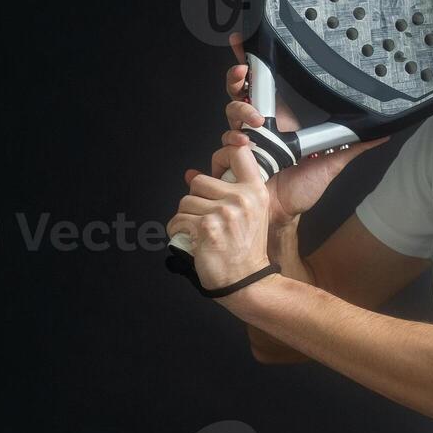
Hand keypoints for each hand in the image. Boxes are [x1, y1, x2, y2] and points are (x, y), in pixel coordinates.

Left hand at [167, 142, 272, 290]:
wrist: (247, 281)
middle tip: (204, 218)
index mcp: (255, 190)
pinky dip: (177, 229)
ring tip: (197, 231)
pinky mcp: (207, 227)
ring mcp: (225, 212)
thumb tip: (189, 173)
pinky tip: (189, 238)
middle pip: (199, 180)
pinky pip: (178, 219)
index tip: (215, 169)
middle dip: (195, 199)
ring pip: (186, 201)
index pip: (238, 151)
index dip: (222, 154)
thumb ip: (224, 190)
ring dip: (185, 217)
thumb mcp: (248, 214)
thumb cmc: (245, 250)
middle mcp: (242, 198)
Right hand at [210, 32, 386, 232]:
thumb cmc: (302, 188)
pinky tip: (243, 149)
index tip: (242, 42)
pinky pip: (222, 148)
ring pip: (229, 116)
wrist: (285, 216)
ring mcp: (241, 144)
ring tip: (255, 127)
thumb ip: (353, 145)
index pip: (260, 85)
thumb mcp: (332, 162)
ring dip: (240, 115)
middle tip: (245, 77)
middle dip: (237, 80)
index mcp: (277, 120)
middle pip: (238, 93)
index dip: (248, 62)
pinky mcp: (230, 163)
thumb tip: (385, 132)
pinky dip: (230, 147)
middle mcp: (256, 127)